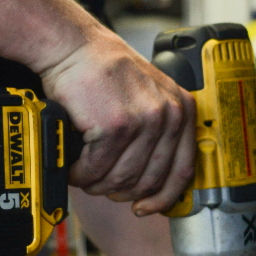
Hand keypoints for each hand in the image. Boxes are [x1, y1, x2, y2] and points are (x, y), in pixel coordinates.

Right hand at [39, 27, 195, 214]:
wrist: (74, 47)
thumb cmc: (103, 70)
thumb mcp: (147, 95)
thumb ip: (158, 131)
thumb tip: (149, 178)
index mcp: (181, 111)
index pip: (182, 171)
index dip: (162, 198)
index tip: (145, 208)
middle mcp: (168, 116)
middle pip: (147, 181)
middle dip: (118, 190)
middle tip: (99, 182)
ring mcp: (144, 121)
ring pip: (120, 180)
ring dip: (97, 183)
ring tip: (83, 171)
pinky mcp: (116, 127)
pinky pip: (96, 170)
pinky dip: (80, 174)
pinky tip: (74, 164)